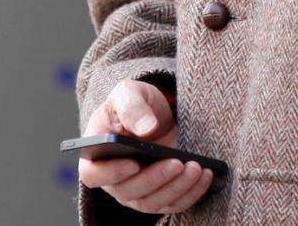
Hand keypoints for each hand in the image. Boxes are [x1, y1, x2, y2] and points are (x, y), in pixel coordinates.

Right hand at [77, 78, 213, 215]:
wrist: (153, 114)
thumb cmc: (132, 103)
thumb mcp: (128, 93)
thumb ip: (131, 106)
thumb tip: (146, 129)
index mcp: (95, 154)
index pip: (92, 174)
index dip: (110, 173)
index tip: (133, 163)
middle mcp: (113, 180)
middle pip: (128, 191)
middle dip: (155, 179)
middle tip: (177, 162)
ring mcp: (136, 192)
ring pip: (152, 202)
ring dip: (176, 187)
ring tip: (196, 167)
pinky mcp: (160, 197)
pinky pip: (174, 203)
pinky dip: (191, 192)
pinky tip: (205, 174)